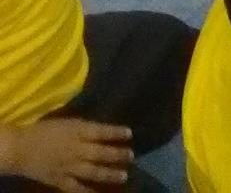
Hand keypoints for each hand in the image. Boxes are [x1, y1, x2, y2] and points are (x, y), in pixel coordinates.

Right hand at [0, 118, 133, 191]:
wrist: (20, 149)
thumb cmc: (44, 131)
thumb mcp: (68, 123)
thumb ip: (86, 128)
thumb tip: (104, 131)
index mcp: (78, 132)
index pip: (102, 131)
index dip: (117, 132)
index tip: (130, 133)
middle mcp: (77, 150)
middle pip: (102, 153)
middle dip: (119, 155)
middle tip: (131, 156)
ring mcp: (69, 167)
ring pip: (94, 172)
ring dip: (110, 174)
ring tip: (124, 175)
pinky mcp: (60, 180)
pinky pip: (77, 188)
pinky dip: (88, 192)